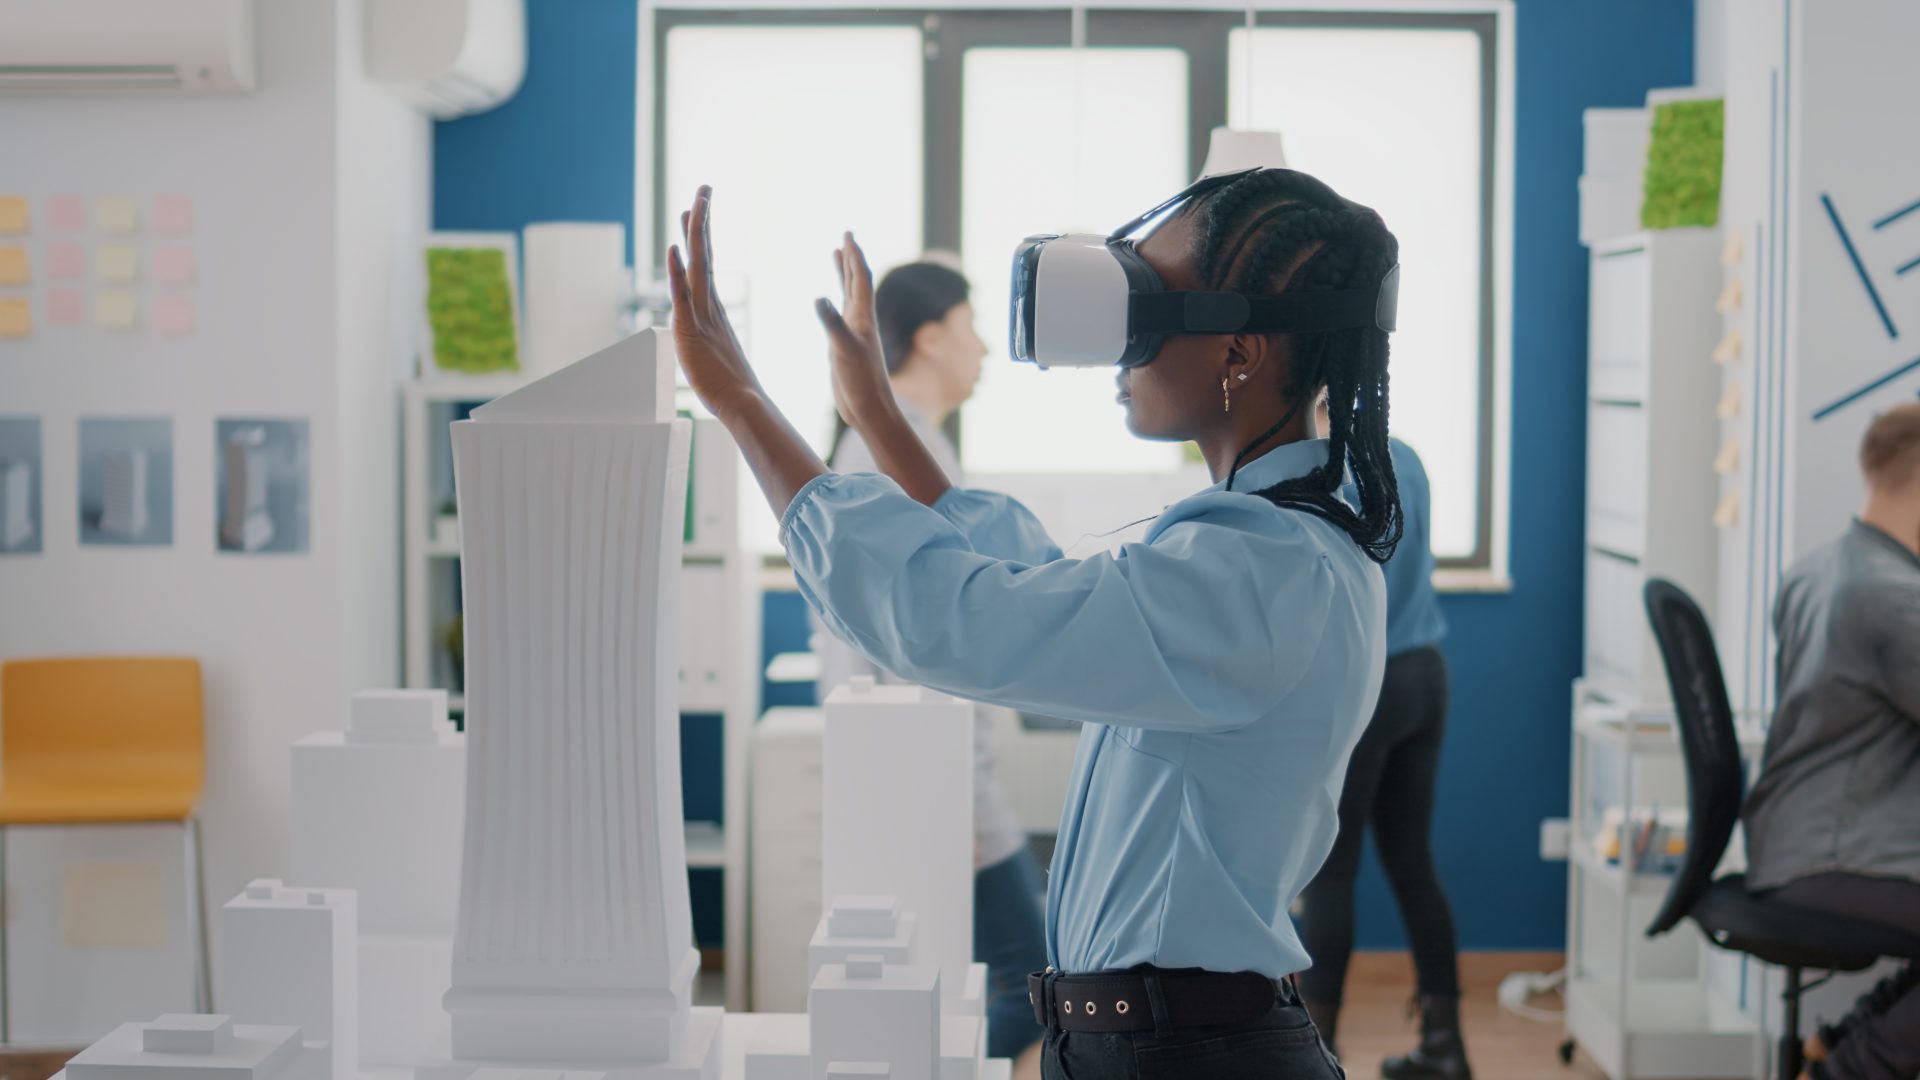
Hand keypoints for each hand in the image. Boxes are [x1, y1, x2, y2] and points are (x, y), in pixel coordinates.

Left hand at [666, 186, 760, 417]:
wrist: (743, 405)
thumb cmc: (732, 388)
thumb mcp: (713, 357)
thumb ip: (708, 343)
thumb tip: (710, 345)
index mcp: (713, 308)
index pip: (706, 261)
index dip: (702, 233)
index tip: (701, 206)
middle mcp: (709, 305)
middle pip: (705, 253)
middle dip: (703, 219)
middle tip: (704, 188)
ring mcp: (701, 315)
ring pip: (697, 266)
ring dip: (695, 233)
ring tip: (695, 203)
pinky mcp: (691, 331)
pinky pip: (682, 296)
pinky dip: (677, 271)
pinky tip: (674, 248)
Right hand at [815, 232, 895, 430]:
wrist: (868, 410)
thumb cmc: (861, 382)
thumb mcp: (843, 350)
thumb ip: (831, 323)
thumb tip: (819, 297)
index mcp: (863, 317)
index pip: (860, 278)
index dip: (854, 256)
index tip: (848, 235)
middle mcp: (860, 321)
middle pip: (856, 282)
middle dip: (850, 258)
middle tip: (845, 236)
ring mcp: (852, 333)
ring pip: (847, 296)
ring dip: (842, 275)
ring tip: (835, 255)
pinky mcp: (843, 346)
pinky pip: (838, 316)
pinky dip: (832, 303)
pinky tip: (827, 302)